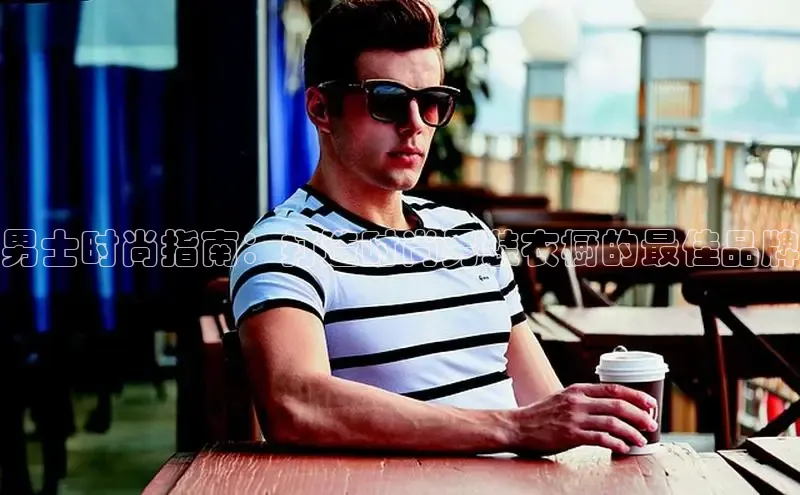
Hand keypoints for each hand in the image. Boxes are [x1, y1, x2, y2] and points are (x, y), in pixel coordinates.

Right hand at [508, 383, 658, 455]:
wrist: (517, 426)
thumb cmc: (541, 415)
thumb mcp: (563, 398)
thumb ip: (584, 400)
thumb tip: (609, 406)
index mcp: (578, 390)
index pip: (614, 388)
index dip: (636, 396)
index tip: (650, 404)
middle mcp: (578, 401)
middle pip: (618, 405)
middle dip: (639, 415)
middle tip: (651, 425)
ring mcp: (574, 418)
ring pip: (613, 422)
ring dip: (632, 432)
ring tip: (641, 439)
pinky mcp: (570, 435)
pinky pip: (600, 439)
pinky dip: (616, 443)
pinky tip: (623, 448)